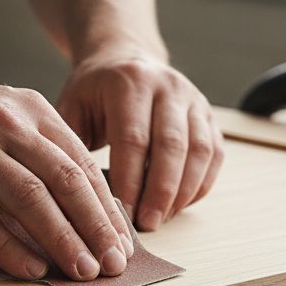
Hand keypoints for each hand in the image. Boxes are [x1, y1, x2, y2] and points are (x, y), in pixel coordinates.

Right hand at [0, 70, 133, 280]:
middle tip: (114, 264)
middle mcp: (3, 123)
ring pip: (29, 198)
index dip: (107, 208)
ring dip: (62, 239)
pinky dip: (8, 247)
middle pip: (65, 180)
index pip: (80, 164)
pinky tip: (29, 269)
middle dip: (96, 227)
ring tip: (81, 270)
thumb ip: (32, 154)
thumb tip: (75, 212)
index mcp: (26, 109)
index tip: (123, 244)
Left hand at [56, 57, 223, 230]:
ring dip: (183, 192)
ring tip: (163, 219)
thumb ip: (73, 145)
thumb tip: (79, 195)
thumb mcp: (71, 107)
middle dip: (160, 192)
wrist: (123, 60)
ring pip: (199, 151)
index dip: (130, 181)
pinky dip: (200, 184)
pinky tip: (180, 206)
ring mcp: (193, 99)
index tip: (121, 215)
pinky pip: (214, 154)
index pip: (133, 138)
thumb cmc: (92, 93)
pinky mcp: (208, 115)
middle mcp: (167, 86)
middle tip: (147, 224)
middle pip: (172, 146)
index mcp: (129, 82)